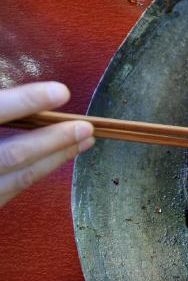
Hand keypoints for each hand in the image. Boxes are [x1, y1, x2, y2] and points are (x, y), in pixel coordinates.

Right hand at [0, 82, 93, 208]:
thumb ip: (3, 106)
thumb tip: (31, 99)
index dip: (26, 102)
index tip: (61, 92)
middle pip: (15, 153)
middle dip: (55, 140)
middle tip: (86, 126)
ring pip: (22, 176)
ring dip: (57, 156)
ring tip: (87, 139)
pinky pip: (16, 188)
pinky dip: (42, 169)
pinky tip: (62, 155)